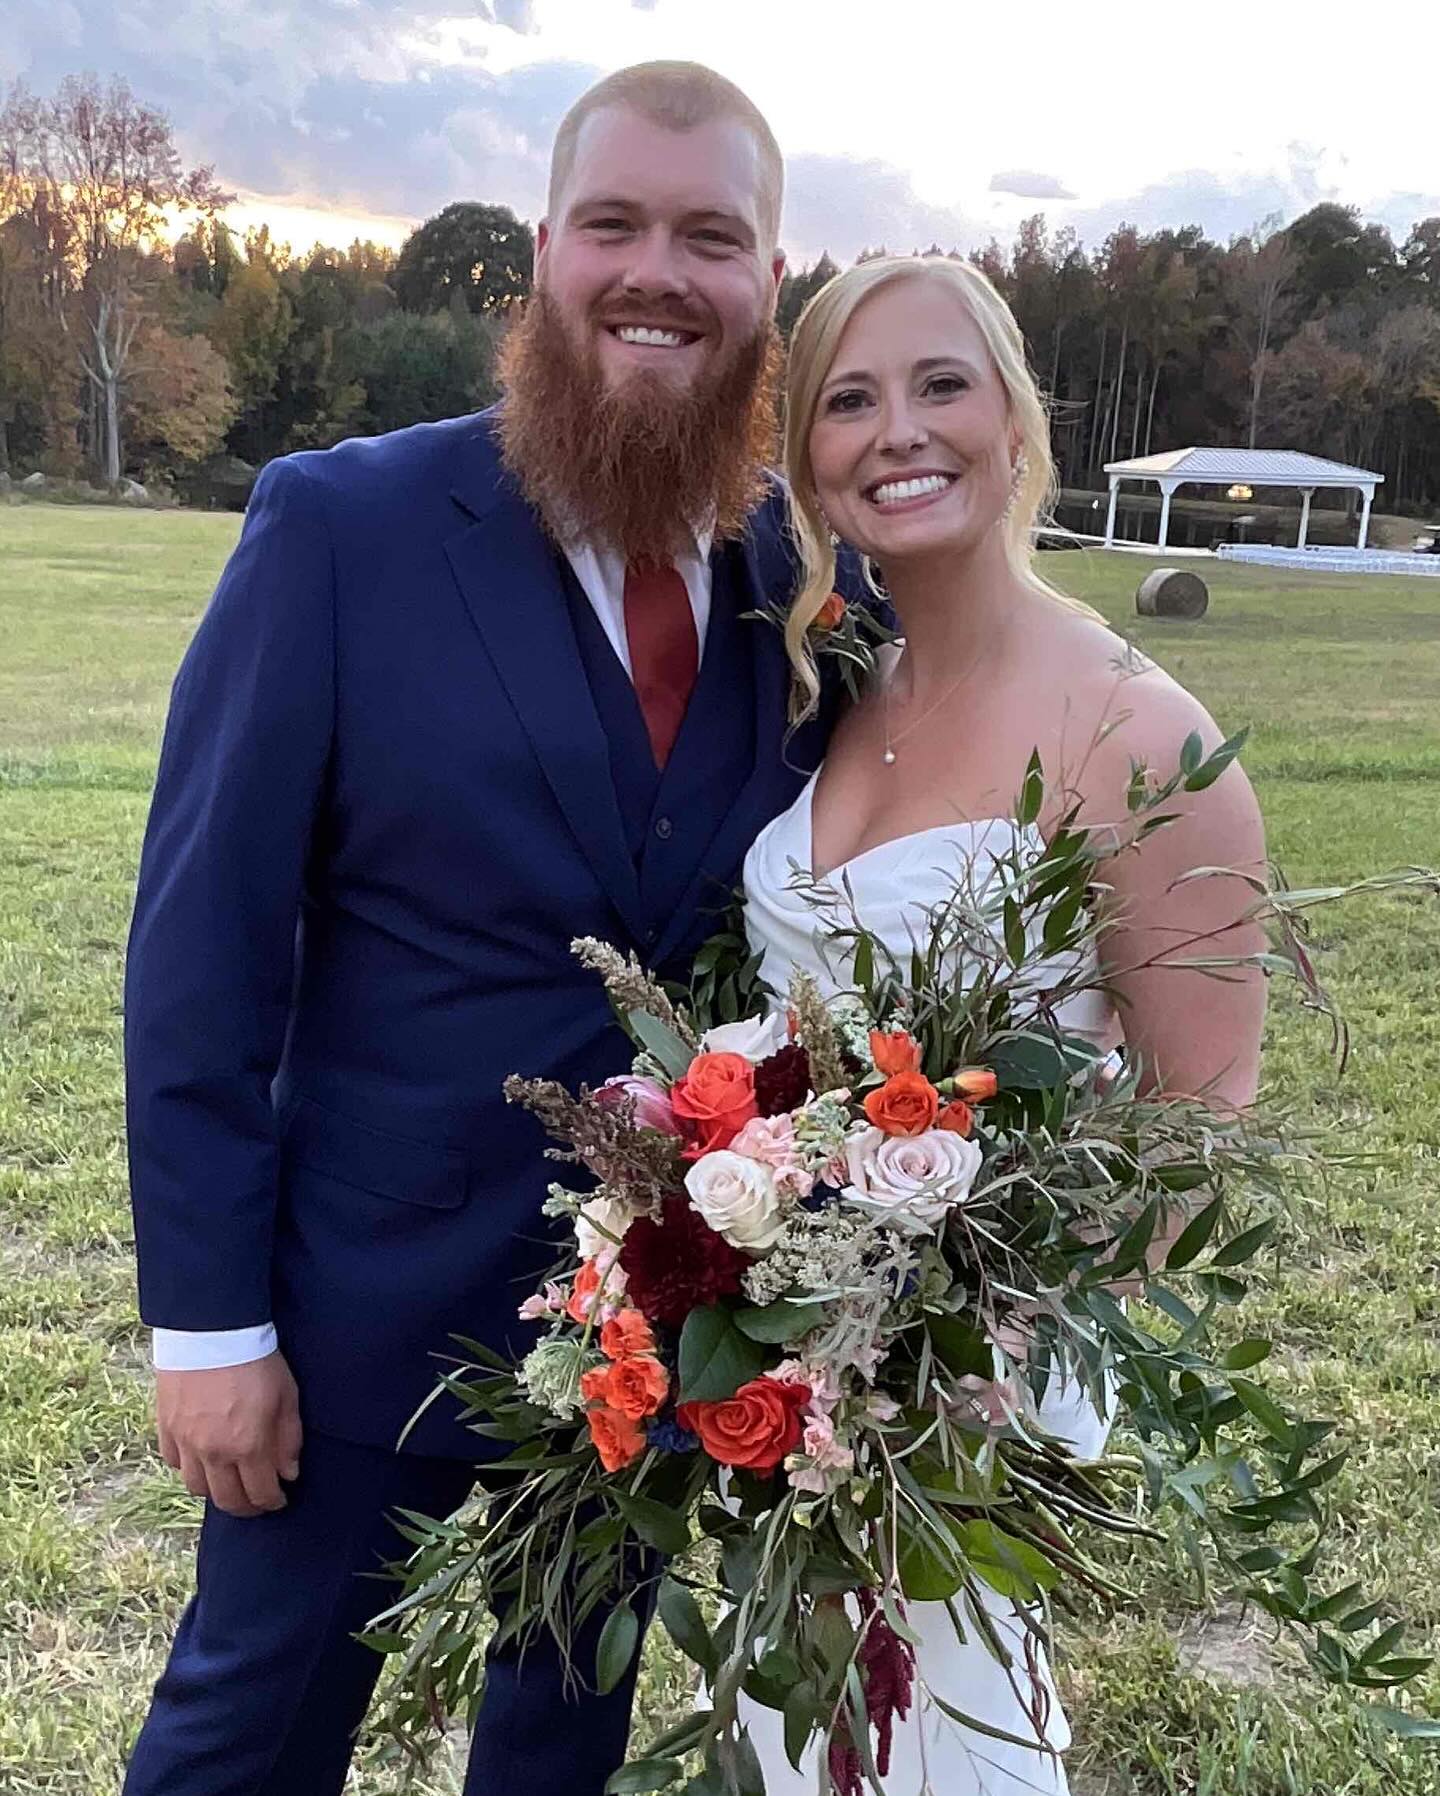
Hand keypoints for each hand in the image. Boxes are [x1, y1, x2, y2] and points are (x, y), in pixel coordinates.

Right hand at [155, 1352, 302, 1517]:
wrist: (212, 1330)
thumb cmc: (256, 1359)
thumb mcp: (286, 1396)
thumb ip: (288, 1439)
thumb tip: (288, 1473)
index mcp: (248, 1446)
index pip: (259, 1494)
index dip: (272, 1502)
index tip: (279, 1500)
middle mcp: (214, 1452)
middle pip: (226, 1500)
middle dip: (245, 1507)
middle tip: (256, 1501)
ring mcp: (186, 1442)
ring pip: (197, 1488)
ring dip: (216, 1491)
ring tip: (230, 1482)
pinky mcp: (166, 1427)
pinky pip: (175, 1463)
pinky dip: (190, 1467)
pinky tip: (203, 1459)